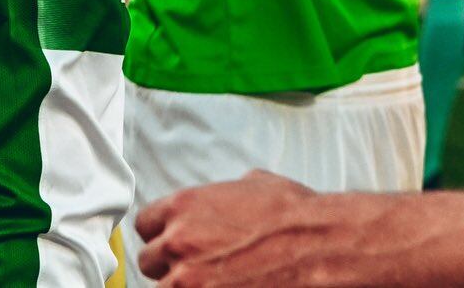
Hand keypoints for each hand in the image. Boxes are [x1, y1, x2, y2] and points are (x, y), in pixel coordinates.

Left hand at [135, 171, 324, 286]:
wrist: (318, 244)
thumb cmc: (293, 215)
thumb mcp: (254, 185)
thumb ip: (223, 195)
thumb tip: (226, 198)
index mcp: (184, 207)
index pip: (145, 224)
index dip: (162, 233)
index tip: (173, 241)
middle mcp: (179, 243)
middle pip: (150, 261)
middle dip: (171, 263)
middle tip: (197, 265)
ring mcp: (188, 280)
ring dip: (184, 285)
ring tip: (214, 280)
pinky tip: (225, 286)